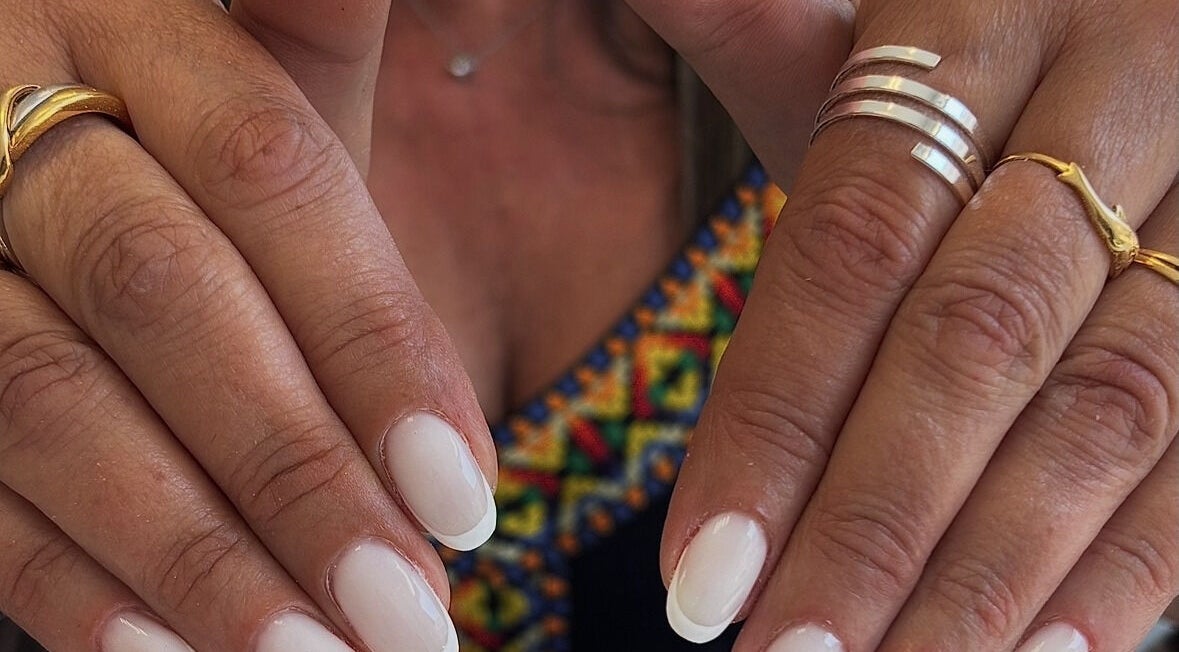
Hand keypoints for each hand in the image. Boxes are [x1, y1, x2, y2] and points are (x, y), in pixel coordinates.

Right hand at [0, 2, 496, 650]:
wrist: (53, 150)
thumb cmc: (205, 150)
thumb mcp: (284, 106)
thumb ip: (350, 170)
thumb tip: (471, 281)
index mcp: (146, 36)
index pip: (275, 177)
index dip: (375, 342)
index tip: (463, 497)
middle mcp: (18, 116)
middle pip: (163, 292)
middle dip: (293, 469)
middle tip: (405, 613)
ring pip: (50, 398)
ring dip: (191, 552)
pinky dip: (69, 583)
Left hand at [630, 0, 1178, 648]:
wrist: (1141, 8)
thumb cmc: (979, 34)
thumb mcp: (876, 32)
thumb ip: (761, 44)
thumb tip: (637, 2)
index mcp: (970, 25)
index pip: (851, 245)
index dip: (774, 423)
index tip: (699, 581)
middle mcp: (1109, 97)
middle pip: (975, 341)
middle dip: (875, 524)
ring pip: (1108, 404)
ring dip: (992, 571)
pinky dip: (1136, 556)